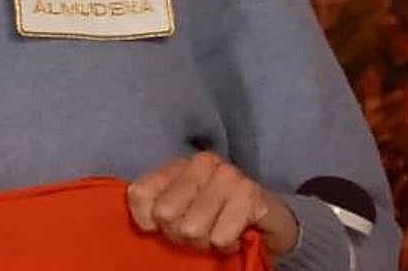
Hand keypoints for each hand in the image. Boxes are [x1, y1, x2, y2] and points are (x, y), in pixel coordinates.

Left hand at [126, 151, 298, 256]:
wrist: (268, 221)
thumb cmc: (216, 218)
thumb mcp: (179, 214)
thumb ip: (153, 210)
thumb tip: (144, 222)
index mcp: (177, 165)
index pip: (139, 193)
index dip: (148, 222)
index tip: (164, 228)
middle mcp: (201, 162)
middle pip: (165, 213)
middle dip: (180, 235)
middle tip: (199, 232)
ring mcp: (227, 174)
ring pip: (192, 228)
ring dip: (206, 242)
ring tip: (218, 233)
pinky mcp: (249, 192)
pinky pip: (220, 236)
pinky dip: (226, 245)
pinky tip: (235, 235)